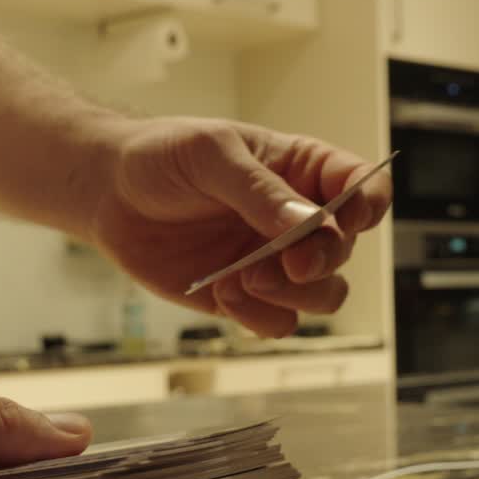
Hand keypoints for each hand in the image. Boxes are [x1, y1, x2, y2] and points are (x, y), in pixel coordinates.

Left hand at [87, 117, 391, 337]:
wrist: (110, 194)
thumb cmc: (164, 156)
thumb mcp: (211, 154)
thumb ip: (258, 190)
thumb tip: (305, 223)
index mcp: (303, 170)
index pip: (362, 188)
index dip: (367, 206)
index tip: (346, 220)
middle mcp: (299, 220)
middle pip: (345, 251)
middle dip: (320, 261)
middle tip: (285, 263)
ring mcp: (275, 262)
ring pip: (324, 296)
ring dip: (293, 296)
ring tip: (242, 279)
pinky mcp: (246, 297)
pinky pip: (279, 324)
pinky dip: (258, 317)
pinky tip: (222, 292)